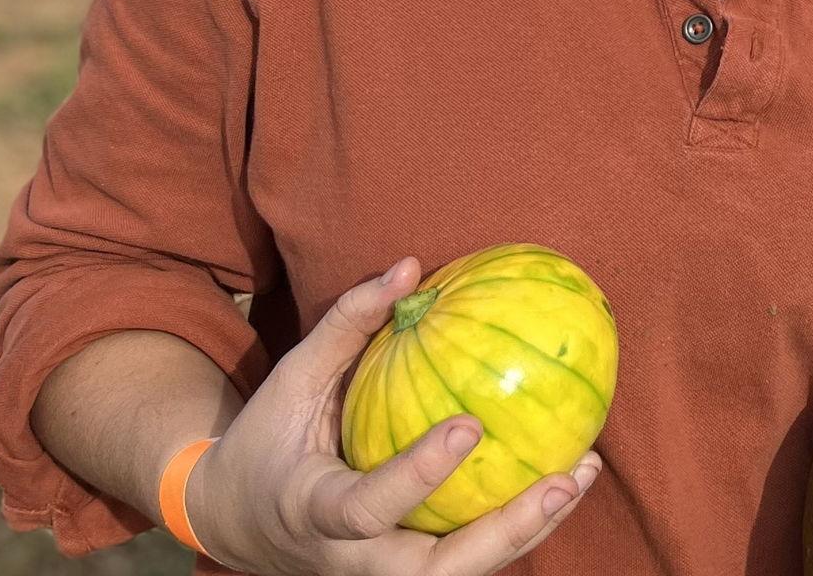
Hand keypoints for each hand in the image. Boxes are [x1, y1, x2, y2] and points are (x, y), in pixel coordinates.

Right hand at [187, 257, 600, 573]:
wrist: (232, 521)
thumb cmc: (267, 439)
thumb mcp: (292, 378)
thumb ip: (348, 323)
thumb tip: (410, 267)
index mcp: (314, 512)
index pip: (367, 508)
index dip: (418, 474)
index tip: (470, 425)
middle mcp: (350, 562)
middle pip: (430, 574)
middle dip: (501, 535)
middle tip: (560, 480)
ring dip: (526, 532)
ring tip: (580, 473)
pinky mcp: (403, 573)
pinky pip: (466, 558)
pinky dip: (516, 526)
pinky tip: (565, 477)